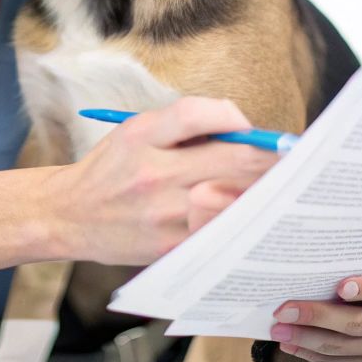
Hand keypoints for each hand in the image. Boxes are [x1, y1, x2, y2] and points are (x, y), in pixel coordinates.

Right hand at [47, 96, 279, 264]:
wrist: (67, 216)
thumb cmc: (111, 168)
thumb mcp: (137, 129)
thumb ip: (187, 122)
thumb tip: (245, 127)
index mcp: (143, 135)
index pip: (199, 114)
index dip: (239, 119)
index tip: (257, 131)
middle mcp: (152, 173)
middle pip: (231, 160)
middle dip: (270, 159)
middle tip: (294, 159)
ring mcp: (162, 215)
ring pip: (233, 200)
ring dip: (263, 193)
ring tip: (281, 189)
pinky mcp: (168, 247)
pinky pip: (218, 233)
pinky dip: (241, 222)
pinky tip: (254, 216)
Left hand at [269, 248, 361, 361]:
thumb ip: (355, 252)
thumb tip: (317, 235)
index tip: (339, 286)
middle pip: (358, 323)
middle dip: (317, 316)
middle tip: (284, 310)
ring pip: (342, 347)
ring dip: (305, 338)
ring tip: (278, 328)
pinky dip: (310, 353)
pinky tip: (290, 342)